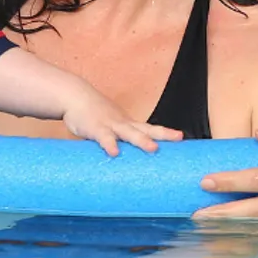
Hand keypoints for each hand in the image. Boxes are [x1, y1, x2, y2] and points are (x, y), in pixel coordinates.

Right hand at [61, 90, 183, 157]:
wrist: (74, 95)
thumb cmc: (94, 114)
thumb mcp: (111, 124)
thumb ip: (119, 141)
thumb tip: (126, 162)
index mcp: (128, 124)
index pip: (151, 128)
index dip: (166, 133)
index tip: (182, 138)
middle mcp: (123, 123)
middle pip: (146, 129)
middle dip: (163, 134)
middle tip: (178, 138)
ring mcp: (110, 125)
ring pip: (129, 133)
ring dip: (141, 140)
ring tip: (153, 148)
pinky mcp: (95, 128)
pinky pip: (104, 138)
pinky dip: (110, 145)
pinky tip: (114, 153)